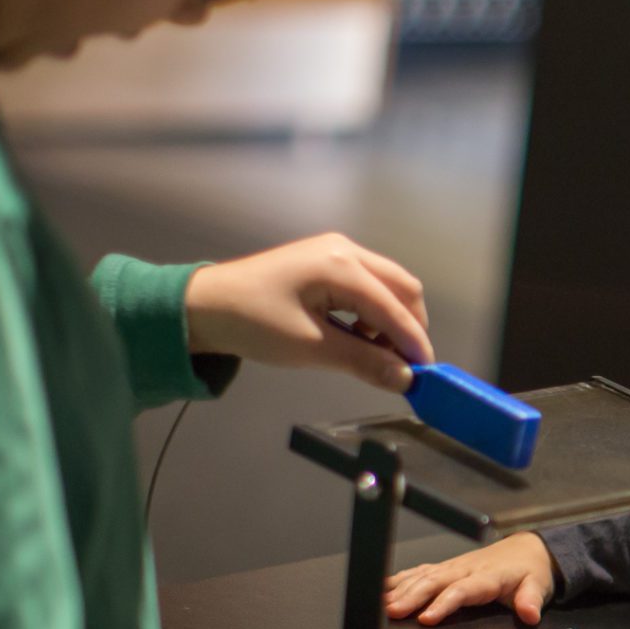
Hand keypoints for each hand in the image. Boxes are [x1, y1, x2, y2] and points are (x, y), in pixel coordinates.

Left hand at [184, 233, 432, 391]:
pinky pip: (368, 285)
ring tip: (378, 355)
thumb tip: (405, 379)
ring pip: (388, 286)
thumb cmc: (252, 323)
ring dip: (392, 321)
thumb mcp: (310, 348)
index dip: (413, 343)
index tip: (425, 376)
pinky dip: (374, 312)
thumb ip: (364, 362)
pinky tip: (359, 336)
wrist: (204, 306)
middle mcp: (345, 250)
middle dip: (409, 328)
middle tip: (406, 366)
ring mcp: (336, 251)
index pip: (394, 307)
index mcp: (340, 265)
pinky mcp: (327, 261)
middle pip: (402, 288)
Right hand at [386, 535, 557, 625]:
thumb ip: (532, 600)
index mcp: (487, 576)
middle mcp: (466, 568)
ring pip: (423, 575)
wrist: (528, 550)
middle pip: (434, 581)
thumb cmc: (530, 570)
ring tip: (384, 604)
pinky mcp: (447, 566)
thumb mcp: (539, 585)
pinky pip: (421, 570)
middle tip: (393, 611)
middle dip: (412, 596)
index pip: (461, 590)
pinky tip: (385, 588)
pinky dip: (402, 578)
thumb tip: (530, 614)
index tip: (426, 618)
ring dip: (402, 589)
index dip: (442, 603)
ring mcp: (454, 566)